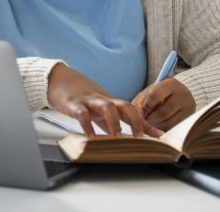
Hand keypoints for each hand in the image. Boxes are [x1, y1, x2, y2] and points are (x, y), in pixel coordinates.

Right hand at [47, 63, 162, 137]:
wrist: (59, 79)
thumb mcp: (97, 109)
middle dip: (135, 121)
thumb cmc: (80, 96)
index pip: (133, 112)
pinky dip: (87, 126)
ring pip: (107, 107)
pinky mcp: (74, 104)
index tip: (159, 137)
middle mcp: (104, 101)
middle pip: (124, 105)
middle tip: (140, 138)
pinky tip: (90, 138)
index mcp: (111, 103)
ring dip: (114, 122)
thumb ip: (109, 124)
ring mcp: (90, 101)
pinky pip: (82, 114)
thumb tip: (121, 139)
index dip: (146, 124)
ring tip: (117, 139)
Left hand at [132, 78, 195, 130]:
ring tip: (152, 123)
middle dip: (150, 119)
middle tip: (145, 121)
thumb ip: (140, 103)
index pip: (155, 95)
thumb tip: (139, 118)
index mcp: (170, 84)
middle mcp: (183, 94)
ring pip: (168, 122)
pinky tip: (160, 125)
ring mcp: (188, 107)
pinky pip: (173, 128)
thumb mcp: (149, 93)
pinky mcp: (189, 118)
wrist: (179, 95)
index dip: (146, 106)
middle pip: (162, 112)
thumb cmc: (159, 94)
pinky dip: (163, 129)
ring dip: (156, 126)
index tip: (142, 111)